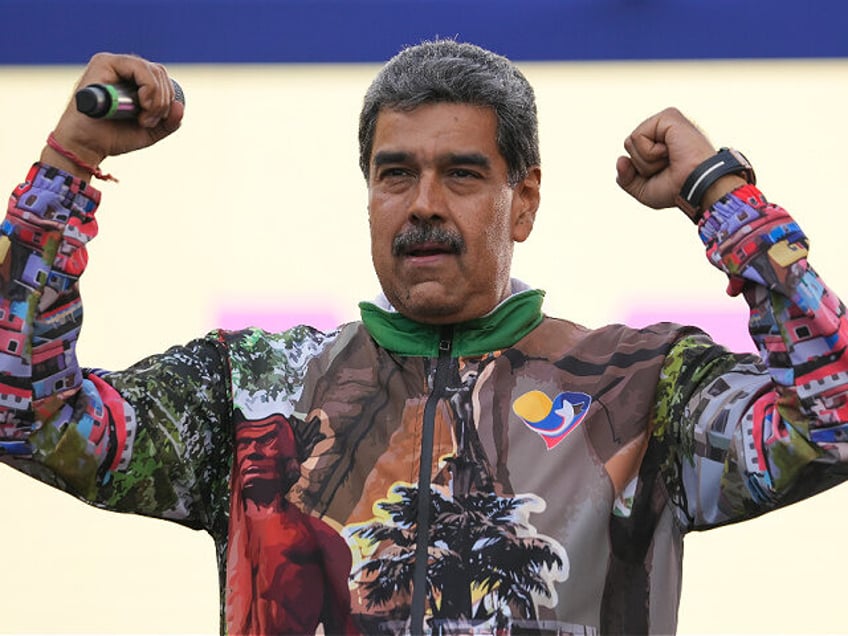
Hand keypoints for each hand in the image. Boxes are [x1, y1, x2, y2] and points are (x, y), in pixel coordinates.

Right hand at [40, 52, 183, 178]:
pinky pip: (139, 67)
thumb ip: (169, 122)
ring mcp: (113, 63)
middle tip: (149, 122)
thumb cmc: (114, 137)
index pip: (162, 78)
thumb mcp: (151, 131)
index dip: (168, 98)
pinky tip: (142, 105)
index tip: (158, 120)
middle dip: (163, 101)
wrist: (87, 145)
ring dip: (157, 98)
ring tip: (143, 119)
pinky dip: (149, 88)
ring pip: (153, 70)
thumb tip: (180, 106)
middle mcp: (123, 68)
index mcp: (134, 80)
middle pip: (160, 72)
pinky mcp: (103, 63)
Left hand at [616, 107, 742, 218]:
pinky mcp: (668, 116)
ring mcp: (666, 121)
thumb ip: (626, 178)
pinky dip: (649, 152)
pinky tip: (669, 151)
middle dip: (642, 165)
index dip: (639, 171)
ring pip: (630, 141)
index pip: (631, 152)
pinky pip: (637, 136)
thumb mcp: (644, 190)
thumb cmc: (677, 189)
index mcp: (659, 143)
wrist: (696, 187)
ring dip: (647, 160)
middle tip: (667, 166)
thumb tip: (620, 159)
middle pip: (628, 146)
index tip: (664, 173)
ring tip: (670, 159)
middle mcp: (663, 130)